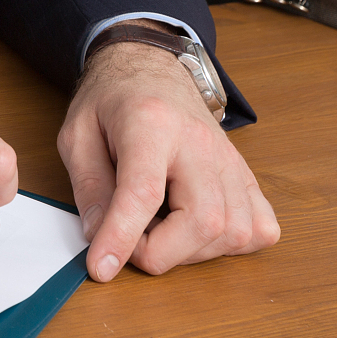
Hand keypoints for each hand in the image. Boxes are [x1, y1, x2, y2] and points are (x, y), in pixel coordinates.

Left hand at [58, 38, 276, 281]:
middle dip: (162, 252)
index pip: (144, 191)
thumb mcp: (77, 135)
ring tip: (158, 230)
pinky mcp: (248, 177)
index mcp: (150, 123)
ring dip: (191, 252)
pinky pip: (259, 230)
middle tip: (129, 240)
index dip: (122, 237)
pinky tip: (195, 229)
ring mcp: (231, 160)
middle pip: (203, 220)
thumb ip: (89, 188)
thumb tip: (99, 239)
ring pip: (235, 232)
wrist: (152, 68)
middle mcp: (200, 142)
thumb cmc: (112, 101)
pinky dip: (229, 244)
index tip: (101, 268)